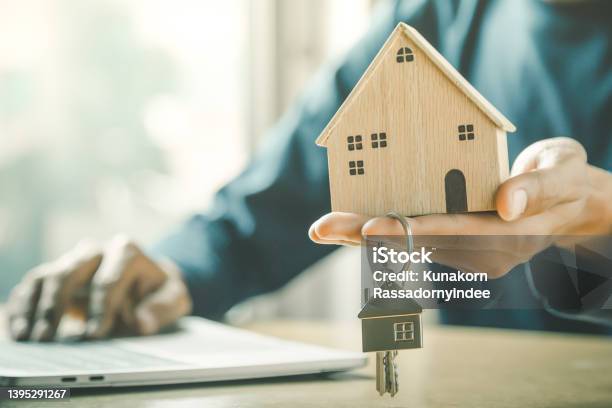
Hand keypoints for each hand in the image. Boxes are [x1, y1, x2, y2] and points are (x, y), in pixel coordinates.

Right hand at [7, 236, 191, 340]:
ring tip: (30, 337)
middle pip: (70, 271)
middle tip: (49, 337)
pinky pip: (33, 285)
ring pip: (47, 276)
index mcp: (127, 252)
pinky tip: (20, 330)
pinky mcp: (56, 273)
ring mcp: (73, 260)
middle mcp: (96, 251)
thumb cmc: (158, 290)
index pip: (109, 279)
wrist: (146, 280)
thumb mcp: (174, 298)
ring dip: (34, 307)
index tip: (95, 334)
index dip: (101, 308)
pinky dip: (23, 306)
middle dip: (58, 304)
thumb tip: (142, 323)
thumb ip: (163, 308)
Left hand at [309, 137, 611, 276]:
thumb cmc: (567, 183)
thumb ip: (538, 186)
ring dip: (364, 239)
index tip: (367, 227)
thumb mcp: (562, 172)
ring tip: (325, 229)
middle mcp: (483, 252)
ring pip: (409, 246)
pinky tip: (351, 227)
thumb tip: (507, 203)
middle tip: (322, 229)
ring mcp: (469, 253)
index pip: (448, 232)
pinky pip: (416, 241)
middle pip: (416, 243)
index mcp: (507, 234)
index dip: (406, 230)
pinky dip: (383, 234)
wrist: (572, 207)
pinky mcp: (460, 247)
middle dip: (365, 237)